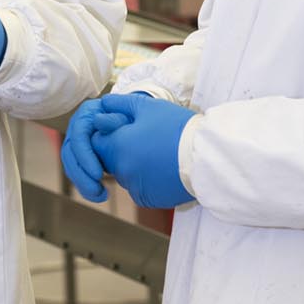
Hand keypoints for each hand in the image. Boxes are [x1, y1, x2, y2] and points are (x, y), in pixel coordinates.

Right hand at [61, 99, 135, 201]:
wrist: (136, 122)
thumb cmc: (133, 117)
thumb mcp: (128, 114)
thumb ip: (115, 118)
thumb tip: (98, 121)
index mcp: (87, 114)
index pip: (78, 136)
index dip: (85, 156)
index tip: (98, 175)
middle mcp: (78, 128)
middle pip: (70, 154)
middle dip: (81, 176)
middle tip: (98, 191)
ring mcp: (78, 143)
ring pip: (71, 166)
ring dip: (83, 184)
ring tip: (101, 196)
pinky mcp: (83, 158)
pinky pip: (78, 174)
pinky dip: (86, 187)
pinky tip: (101, 195)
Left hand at [91, 92, 197, 208]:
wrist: (206, 158)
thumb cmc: (177, 128)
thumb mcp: (148, 107)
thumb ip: (119, 105)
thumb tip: (102, 105)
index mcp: (117, 146)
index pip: (96, 142)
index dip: (111, 134)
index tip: (129, 129)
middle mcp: (121, 170)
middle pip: (110, 159)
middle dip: (122, 150)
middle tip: (148, 140)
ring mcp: (134, 187)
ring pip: (125, 174)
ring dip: (135, 165)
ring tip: (159, 153)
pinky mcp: (148, 199)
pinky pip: (139, 188)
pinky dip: (147, 180)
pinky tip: (164, 168)